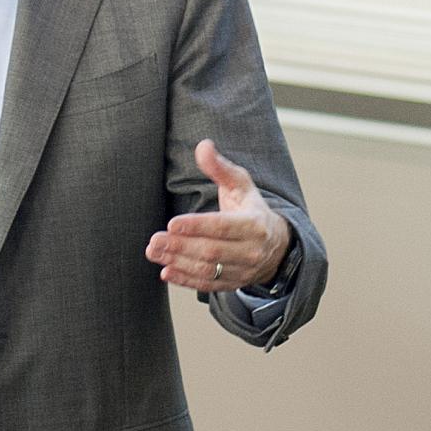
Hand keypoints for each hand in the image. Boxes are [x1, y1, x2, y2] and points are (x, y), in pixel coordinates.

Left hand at [147, 140, 292, 291]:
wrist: (276, 246)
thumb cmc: (251, 209)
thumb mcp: (241, 184)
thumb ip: (220, 167)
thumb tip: (203, 146)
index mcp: (255, 224)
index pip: (223, 227)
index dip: (197, 226)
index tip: (172, 223)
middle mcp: (251, 250)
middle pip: (212, 251)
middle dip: (180, 246)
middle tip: (154, 241)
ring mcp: (242, 270)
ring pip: (207, 270)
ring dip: (178, 262)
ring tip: (154, 252)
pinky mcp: (232, 283)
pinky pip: (208, 285)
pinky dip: (186, 280)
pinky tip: (166, 272)